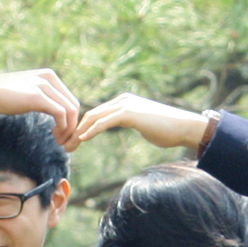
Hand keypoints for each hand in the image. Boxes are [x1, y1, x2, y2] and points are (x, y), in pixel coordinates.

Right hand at [0, 69, 80, 144]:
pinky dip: (63, 128)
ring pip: (71, 111)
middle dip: (74, 128)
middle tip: (67, 145)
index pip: (70, 100)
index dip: (72, 121)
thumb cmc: (0, 97)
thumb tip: (56, 114)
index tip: (64, 136)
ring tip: (61, 144)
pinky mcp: (38, 96)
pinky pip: (61, 114)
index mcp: (49, 76)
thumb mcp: (26, 94)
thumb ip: (42, 99)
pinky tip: (55, 137)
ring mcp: (44, 85)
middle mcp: (49, 78)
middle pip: (74, 106)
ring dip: (69, 131)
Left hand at [69, 93, 208, 151]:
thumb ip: (130, 123)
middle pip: (90, 114)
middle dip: (73, 130)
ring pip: (94, 117)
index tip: (70, 142)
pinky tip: (82, 139)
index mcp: (123, 102)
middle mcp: (122, 100)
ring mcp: (126, 105)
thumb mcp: (143, 125)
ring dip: (78, 132)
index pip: (95, 114)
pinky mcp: (130, 113)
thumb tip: (125, 128)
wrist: (185, 127)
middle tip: (62, 145)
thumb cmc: (168, 130)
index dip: (79, 127)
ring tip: (68, 146)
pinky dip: (92, 130)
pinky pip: (105, 121)